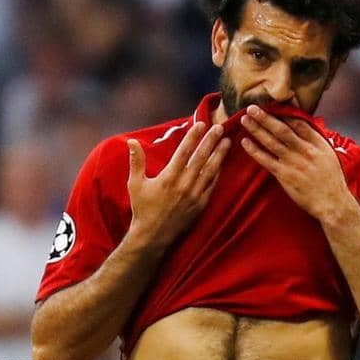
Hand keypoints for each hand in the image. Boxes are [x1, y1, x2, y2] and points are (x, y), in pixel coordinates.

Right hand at [127, 122, 230, 248]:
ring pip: (210, 171)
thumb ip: (136, 161)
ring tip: (227, 141)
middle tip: (220, 127)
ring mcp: (194, 195)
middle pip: (201, 158)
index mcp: (168, 177)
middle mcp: (183, 185)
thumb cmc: (142, 208)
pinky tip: (223, 163)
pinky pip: (212, 185)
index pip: (184, 151)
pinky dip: (218, 173)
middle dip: (211, 141)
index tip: (201, 124)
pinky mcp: (201, 205)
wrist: (153, 235)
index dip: (193, 136)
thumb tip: (132, 141)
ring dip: (219, 155)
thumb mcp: (135, 184)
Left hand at [240, 105, 351, 221]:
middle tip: (252, 107)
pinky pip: (266, 161)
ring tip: (245, 120)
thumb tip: (303, 127)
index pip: (299, 123)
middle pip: (282, 130)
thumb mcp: (329, 155)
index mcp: (318, 144)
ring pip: (272, 142)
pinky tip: (245, 142)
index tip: (271, 105)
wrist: (333, 203)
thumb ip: (316, 141)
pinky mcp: (285, 176)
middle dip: (266, 117)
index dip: (283, 113)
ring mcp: (294, 163)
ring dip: (257, 130)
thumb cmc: (331, 180)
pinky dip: (255, 151)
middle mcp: (305, 151)